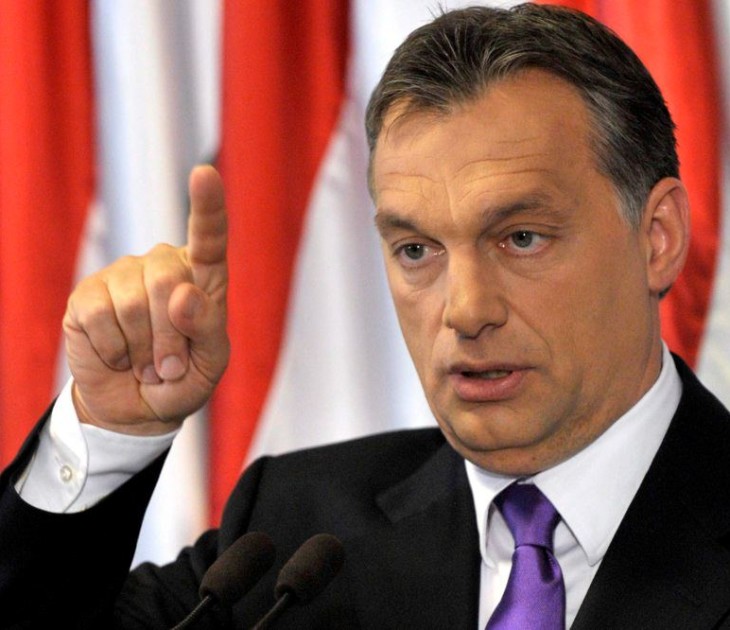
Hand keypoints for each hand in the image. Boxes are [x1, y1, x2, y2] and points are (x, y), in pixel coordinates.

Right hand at [63, 165, 229, 434]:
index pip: (209, 238)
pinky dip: (115, 352)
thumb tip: (182, 295)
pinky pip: (100, 318)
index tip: (204, 174)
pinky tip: (119, 356)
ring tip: (146, 363)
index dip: (207, 207)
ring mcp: (123, 275)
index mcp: (203, 277)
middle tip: (170, 368)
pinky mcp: (88, 293)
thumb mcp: (210, 363)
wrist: (136, 405)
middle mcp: (163, 266)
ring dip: (143, 351)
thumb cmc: (183, 378)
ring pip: (133, 305)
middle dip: (170, 338)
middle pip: (166, 282)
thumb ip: (207, 330)